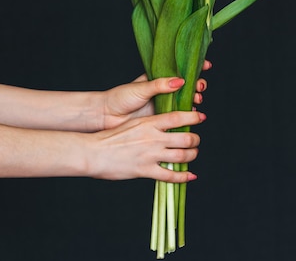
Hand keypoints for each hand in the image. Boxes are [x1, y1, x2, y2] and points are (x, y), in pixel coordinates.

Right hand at [87, 109, 205, 181]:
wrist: (94, 152)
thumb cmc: (110, 137)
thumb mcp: (133, 124)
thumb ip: (150, 124)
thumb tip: (164, 124)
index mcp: (149, 123)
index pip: (178, 118)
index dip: (193, 118)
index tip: (201, 118)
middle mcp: (153, 138)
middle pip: (185, 138)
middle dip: (195, 140)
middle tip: (195, 140)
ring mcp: (150, 155)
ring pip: (182, 156)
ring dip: (192, 156)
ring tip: (193, 154)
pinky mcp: (145, 170)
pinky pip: (170, 175)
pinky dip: (183, 177)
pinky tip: (190, 176)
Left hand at [102, 60, 210, 129]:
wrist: (107, 116)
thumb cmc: (120, 98)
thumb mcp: (141, 88)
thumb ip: (160, 85)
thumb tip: (180, 81)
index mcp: (157, 78)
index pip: (179, 68)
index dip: (194, 65)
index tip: (206, 65)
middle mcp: (163, 90)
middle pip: (187, 85)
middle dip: (198, 84)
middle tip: (200, 87)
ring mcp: (164, 104)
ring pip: (186, 99)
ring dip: (195, 98)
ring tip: (197, 100)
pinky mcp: (162, 118)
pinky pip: (179, 115)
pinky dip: (188, 114)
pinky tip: (193, 114)